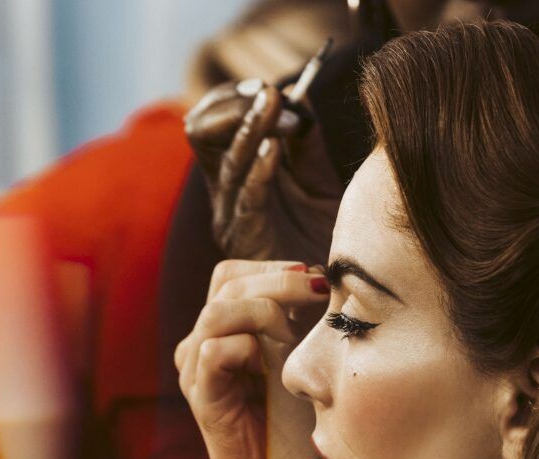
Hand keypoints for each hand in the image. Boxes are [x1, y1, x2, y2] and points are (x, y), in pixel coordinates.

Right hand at [174, 260, 328, 458]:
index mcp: (220, 331)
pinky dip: (249, 349)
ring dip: (265, 312)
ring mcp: (195, 370)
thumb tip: (320, 275)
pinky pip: (213, 351)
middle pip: (226, 282)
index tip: (316, 279)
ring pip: (218, 311)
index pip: (232, 273)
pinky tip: (274, 367)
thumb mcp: (299, 359)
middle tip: (318, 292)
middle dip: (279, 281)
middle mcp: (199, 344)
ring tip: (293, 336)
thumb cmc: (293, 425)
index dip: (272, 269)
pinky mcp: (201, 397)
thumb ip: (297, 320)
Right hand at [185, 80, 341, 262]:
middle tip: (267, 94)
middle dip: (232, 107)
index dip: (231, 99)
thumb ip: (305, 140)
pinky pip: (246, 200)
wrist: (336, 292)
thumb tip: (300, 94)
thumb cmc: (326, 240)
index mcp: (235, 176)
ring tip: (274, 106)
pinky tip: (275, 148)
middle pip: (202, 136)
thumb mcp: (318, 178)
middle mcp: (225, 195)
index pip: (210, 123)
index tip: (265, 87)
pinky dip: (260, 170)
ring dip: (252, 129)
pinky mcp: (246, 243)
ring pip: (227, 164)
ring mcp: (231, 219)